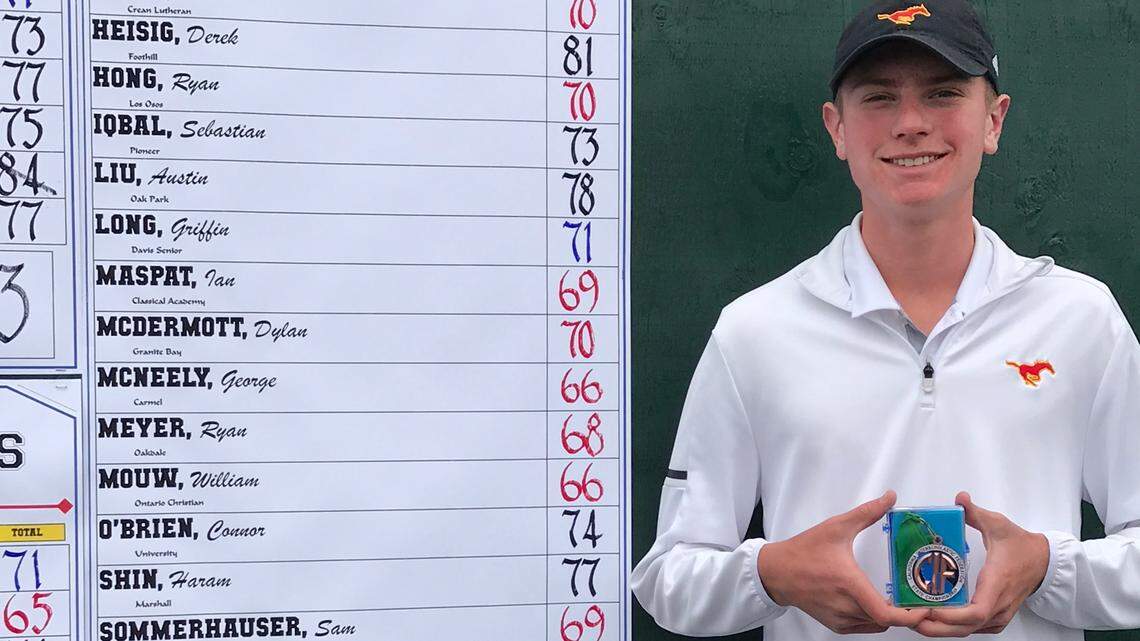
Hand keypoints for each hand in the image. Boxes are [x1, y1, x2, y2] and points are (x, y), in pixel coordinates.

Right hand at [757, 490, 929, 633]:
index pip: (887, 614)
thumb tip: (889, 498)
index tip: (925, 608)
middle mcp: (846, 606)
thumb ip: (867, 513)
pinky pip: (864, 626)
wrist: (777, 572)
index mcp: (850, 584)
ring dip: (888, 614)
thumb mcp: (836, 527)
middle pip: (887, 620)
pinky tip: (873, 601)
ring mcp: (840, 618)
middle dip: (905, 612)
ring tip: (897, 599)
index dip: (911, 616)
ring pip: (876, 624)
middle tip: (918, 598)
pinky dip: (873, 618)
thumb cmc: (803, 551)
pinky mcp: (835, 624)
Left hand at [914, 492, 1049, 635]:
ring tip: (916, 621)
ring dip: (943, 630)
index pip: (977, 611)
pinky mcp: (997, 618)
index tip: (930, 611)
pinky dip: (954, 628)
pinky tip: (936, 621)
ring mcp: (999, 614)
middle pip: (967, 627)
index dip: (952, 616)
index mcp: (997, 582)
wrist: (1044, 562)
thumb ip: (976, 513)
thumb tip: (960, 498)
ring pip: (969, 631)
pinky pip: (975, 629)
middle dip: (937, 628)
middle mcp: (999, 604)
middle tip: (911, 619)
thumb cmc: (1022, 547)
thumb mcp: (998, 524)